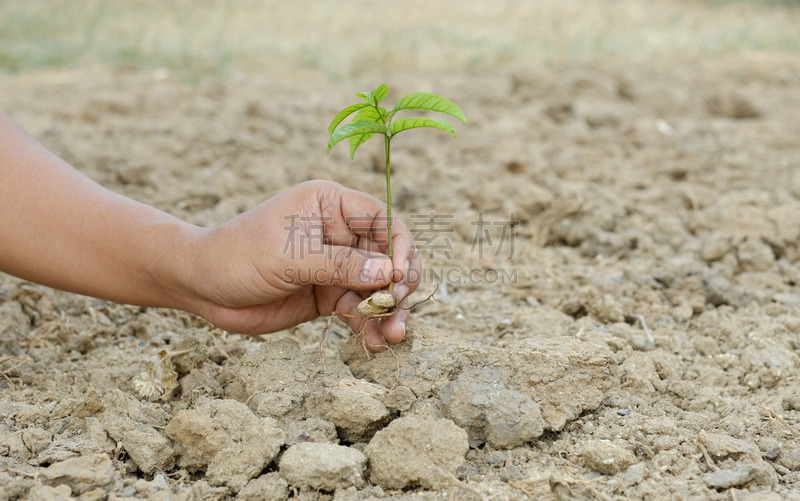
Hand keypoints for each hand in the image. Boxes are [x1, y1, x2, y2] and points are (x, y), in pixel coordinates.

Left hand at [189, 180, 420, 350]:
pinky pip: (360, 310)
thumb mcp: (290, 257)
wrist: (201, 287)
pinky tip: (373, 344)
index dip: (400, 246)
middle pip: (389, 256)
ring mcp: (336, 266)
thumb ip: (340, 265)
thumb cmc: (238, 255)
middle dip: (399, 284)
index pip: (384, 219)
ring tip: (393, 337)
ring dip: (389, 312)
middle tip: (398, 308)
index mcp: (331, 205)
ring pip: (378, 288)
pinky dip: (369, 326)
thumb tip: (388, 272)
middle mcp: (340, 233)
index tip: (399, 276)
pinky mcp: (329, 296)